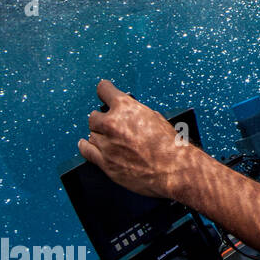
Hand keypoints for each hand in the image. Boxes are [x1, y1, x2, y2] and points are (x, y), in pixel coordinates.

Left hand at [78, 79, 193, 199]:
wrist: (174, 169)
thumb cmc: (170, 146)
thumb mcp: (157, 119)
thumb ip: (138, 114)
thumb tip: (130, 114)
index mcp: (127, 108)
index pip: (105, 90)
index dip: (105, 90)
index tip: (104, 90)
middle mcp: (112, 123)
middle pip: (94, 117)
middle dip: (102, 119)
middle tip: (110, 123)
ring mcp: (107, 143)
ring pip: (92, 134)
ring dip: (99, 134)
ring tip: (108, 138)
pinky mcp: (105, 162)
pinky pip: (87, 150)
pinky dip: (86, 146)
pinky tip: (85, 143)